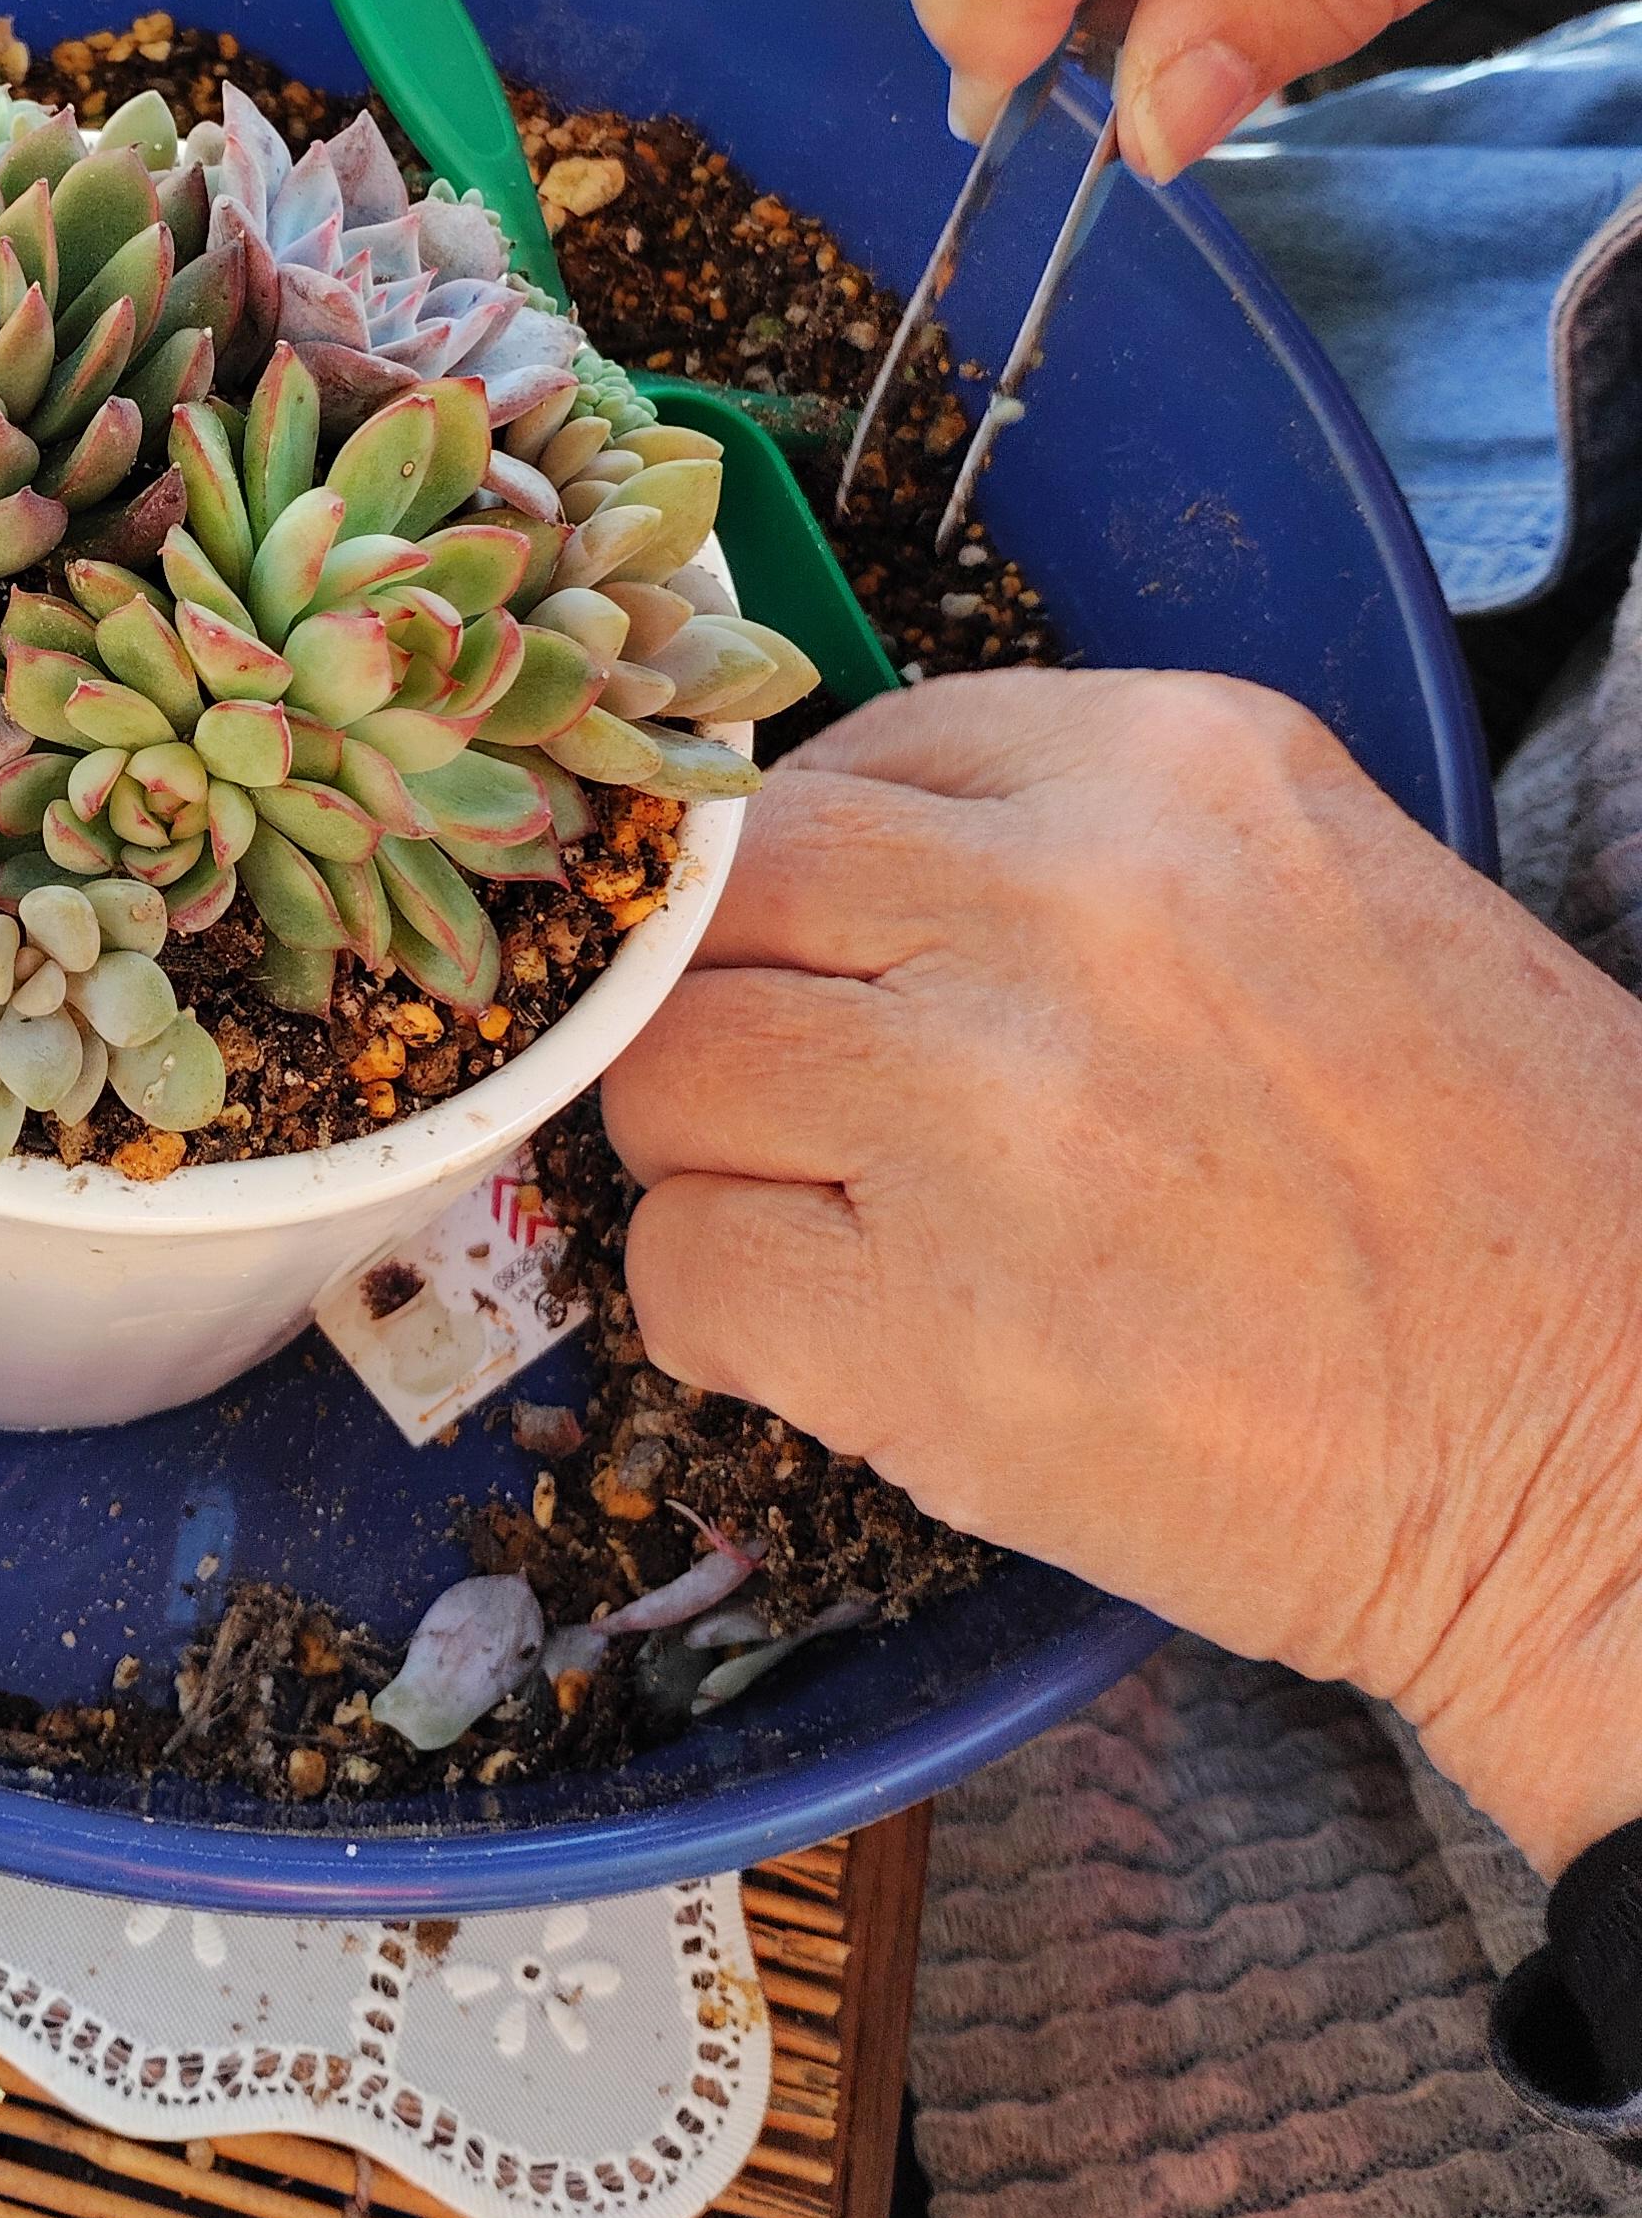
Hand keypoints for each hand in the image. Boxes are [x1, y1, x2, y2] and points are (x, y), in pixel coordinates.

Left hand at [600, 671, 1641, 1874]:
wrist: (1621, 1450)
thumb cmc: (1492, 1198)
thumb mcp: (1324, 902)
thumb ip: (1084, 854)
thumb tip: (826, 885)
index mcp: (1166, 766)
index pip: (840, 766)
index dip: (807, 894)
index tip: (837, 979)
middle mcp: (1056, 899)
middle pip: (727, 902)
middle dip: (729, 1009)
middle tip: (805, 1115)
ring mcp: (973, 1106)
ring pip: (671, 1080)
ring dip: (718, 1170)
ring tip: (849, 1243)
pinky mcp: (914, 1322)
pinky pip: (681, 1274)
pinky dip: (726, 1329)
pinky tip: (860, 1356)